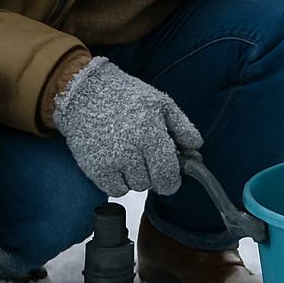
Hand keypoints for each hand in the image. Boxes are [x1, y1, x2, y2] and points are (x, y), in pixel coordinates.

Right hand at [52, 57, 201, 196]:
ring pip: (134, 187)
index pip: (168, 174)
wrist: (87, 92)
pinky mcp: (94, 169)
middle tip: (148, 159)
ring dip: (136, 177)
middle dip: (154, 175)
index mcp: (150, 132)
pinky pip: (115, 190)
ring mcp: (111, 161)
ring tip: (130, 154)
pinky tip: (117, 162)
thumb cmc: (127, 96)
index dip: (172, 181)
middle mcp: (130, 149)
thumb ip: (183, 128)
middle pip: (152, 184)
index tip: (171, 177)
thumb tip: (196, 150)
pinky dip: (119, 181)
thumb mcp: (161, 104)